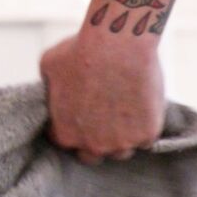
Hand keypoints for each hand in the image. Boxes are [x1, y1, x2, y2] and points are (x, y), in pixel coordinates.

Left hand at [38, 30, 165, 165]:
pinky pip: (145, 140)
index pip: (65, 141)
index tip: (79, 114)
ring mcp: (122, 142)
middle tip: (101, 117)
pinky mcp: (147, 134)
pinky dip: (144, 127)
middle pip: (92, 154)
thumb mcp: (49, 66)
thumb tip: (50, 92)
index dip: (71, 127)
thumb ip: (49, 89)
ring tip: (122, 112)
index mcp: (65, 134)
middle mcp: (92, 145)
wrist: (117, 43)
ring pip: (120, 151)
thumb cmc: (81, 50)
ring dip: (120, 137)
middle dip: (94, 139)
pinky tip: (140, 107)